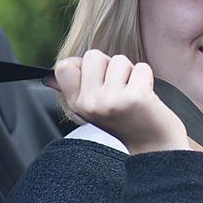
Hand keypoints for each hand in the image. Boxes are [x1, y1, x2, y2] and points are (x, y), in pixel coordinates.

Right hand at [46, 49, 188, 154]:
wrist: (154, 146)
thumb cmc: (126, 121)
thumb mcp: (94, 109)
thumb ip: (72, 90)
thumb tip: (48, 77)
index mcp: (77, 104)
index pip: (64, 66)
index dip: (84, 65)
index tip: (99, 80)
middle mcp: (90, 103)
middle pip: (93, 56)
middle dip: (111, 66)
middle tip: (121, 89)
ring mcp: (111, 100)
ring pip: (119, 60)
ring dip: (131, 73)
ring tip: (133, 94)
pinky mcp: (135, 97)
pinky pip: (141, 67)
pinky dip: (147, 77)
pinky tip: (146, 97)